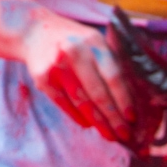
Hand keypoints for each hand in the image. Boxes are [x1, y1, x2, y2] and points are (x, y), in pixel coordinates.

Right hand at [21, 18, 134, 143]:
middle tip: (124, 135)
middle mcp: (74, 53)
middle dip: (113, 118)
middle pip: (98, 93)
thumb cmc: (73, 41)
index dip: (123, 100)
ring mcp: (56, 67)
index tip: (132, 118)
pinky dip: (78, 117)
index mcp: (93, 42)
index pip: (113, 76)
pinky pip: (64, 104)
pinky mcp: (43, 79)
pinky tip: (88, 124)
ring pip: (81, 102)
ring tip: (109, 135)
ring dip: (98, 122)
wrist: (34, 31)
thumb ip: (109, 64)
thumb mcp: (93, 42)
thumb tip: (127, 101)